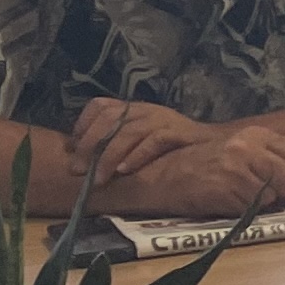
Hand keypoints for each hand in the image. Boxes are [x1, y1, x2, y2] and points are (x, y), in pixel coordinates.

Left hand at [69, 97, 214, 182]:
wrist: (213, 146)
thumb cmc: (169, 148)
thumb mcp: (137, 141)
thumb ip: (113, 144)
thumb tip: (80, 161)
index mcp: (132, 109)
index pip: (100, 105)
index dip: (82, 125)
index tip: (71, 148)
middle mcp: (145, 110)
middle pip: (110, 119)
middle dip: (89, 145)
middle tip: (78, 170)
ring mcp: (162, 119)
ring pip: (129, 132)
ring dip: (109, 157)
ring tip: (99, 179)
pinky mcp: (178, 133)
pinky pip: (155, 141)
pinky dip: (137, 155)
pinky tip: (125, 170)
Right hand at [105, 124, 284, 217]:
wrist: (162, 176)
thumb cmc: (202, 166)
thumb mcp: (237, 149)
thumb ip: (266, 156)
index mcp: (255, 134)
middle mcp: (247, 147)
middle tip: (279, 202)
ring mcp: (236, 167)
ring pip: (271, 194)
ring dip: (263, 203)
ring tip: (243, 198)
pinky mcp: (225, 188)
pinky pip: (251, 207)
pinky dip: (245, 210)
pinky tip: (229, 203)